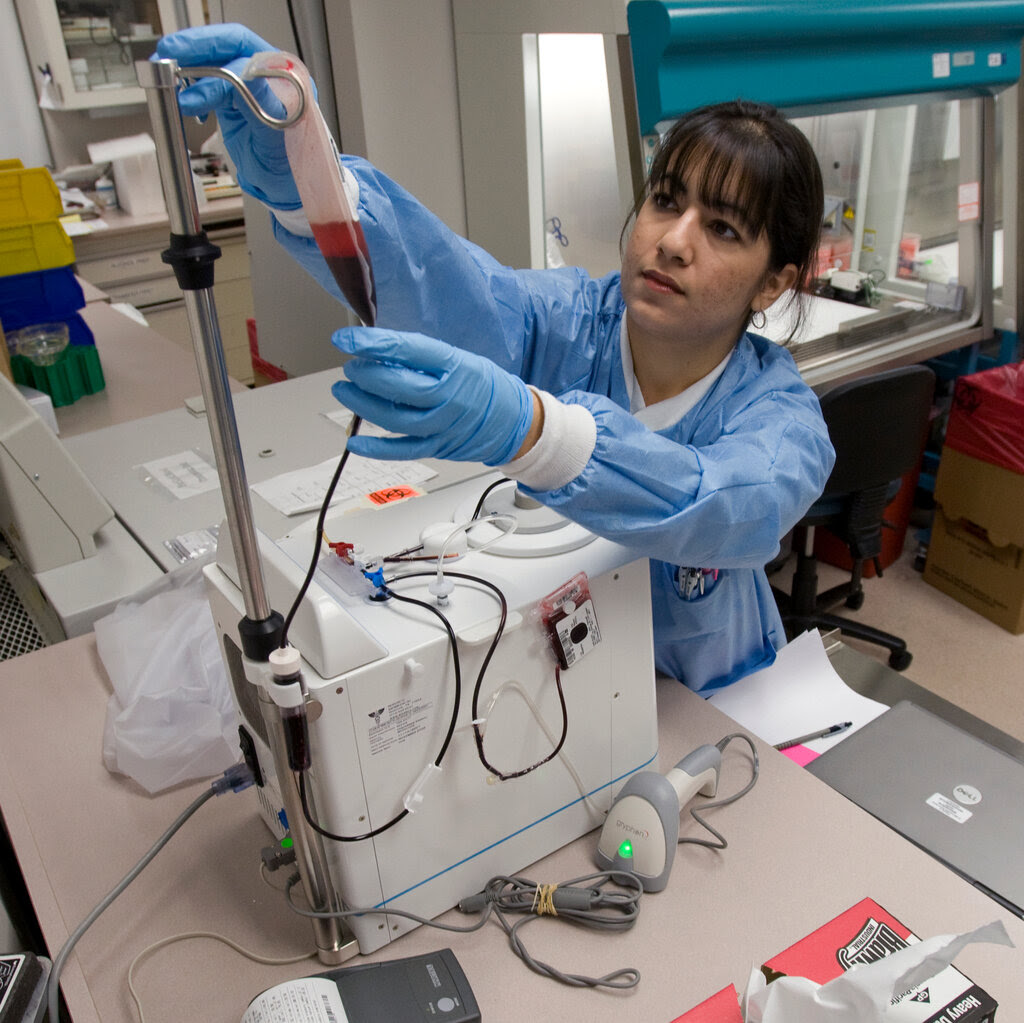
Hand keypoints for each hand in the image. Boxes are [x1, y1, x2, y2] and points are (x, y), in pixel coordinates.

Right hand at [155, 24, 299, 208]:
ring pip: (214, 60)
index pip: (245, 53)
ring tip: (166, 74)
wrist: (284, 187)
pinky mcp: (233, 98)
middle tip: (167, 55)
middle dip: (195, 48)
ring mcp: (249, 84)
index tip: (192, 86)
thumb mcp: (277, 138)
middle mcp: (268, 73)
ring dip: (188, 64)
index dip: (215, 62)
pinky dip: (192, 86)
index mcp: (288, 76)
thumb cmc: (291, 167)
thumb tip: (238, 76)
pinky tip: (186, 101)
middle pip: (227, 46)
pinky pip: (209, 81)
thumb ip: (261, 103)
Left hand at [331, 328, 536, 465]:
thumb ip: (421, 357)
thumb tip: (378, 350)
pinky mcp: (437, 447)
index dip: (373, 344)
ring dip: (363, 404)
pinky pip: (402, 450)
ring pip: (394, 418)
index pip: (408, 351)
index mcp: (455, 367)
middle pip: (398, 386)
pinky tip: (354, 441)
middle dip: (366, 375)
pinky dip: (375, 448)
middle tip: (351, 366)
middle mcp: (449, 397)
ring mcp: (442, 425)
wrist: (514, 421)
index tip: (346, 339)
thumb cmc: (484, 386)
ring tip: (345, 390)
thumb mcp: (458, 359)